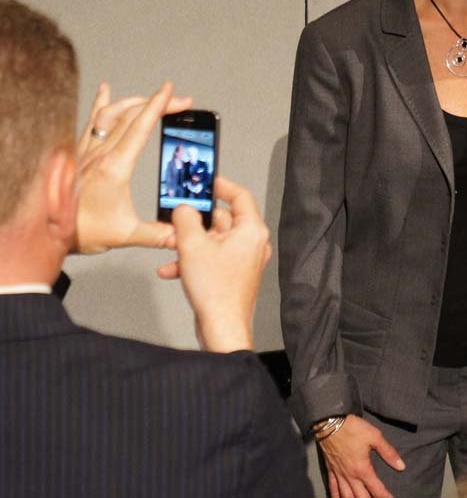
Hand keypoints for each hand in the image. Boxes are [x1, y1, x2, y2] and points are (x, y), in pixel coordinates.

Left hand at [75, 82, 191, 252]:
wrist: (50, 234)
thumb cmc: (83, 231)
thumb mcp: (126, 235)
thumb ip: (157, 234)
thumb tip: (180, 234)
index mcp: (114, 168)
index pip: (140, 128)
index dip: (158, 107)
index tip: (171, 92)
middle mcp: (99, 154)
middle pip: (132, 116)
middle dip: (159, 103)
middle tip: (181, 102)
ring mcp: (87, 151)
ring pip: (112, 114)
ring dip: (136, 102)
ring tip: (154, 99)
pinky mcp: (80, 154)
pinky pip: (91, 121)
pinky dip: (100, 103)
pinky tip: (105, 90)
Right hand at [158, 176, 270, 352]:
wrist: (222, 327)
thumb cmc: (217, 292)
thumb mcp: (192, 245)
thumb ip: (186, 219)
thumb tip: (184, 208)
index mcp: (252, 230)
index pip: (240, 195)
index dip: (221, 185)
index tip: (206, 181)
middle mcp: (252, 243)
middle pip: (222, 219)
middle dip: (195, 221)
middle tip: (177, 218)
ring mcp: (244, 259)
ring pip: (213, 240)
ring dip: (189, 242)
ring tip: (171, 247)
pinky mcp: (233, 273)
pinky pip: (211, 257)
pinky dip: (193, 259)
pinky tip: (171, 268)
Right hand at [319, 415, 404, 497]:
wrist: (330, 422)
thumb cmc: (354, 429)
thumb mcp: (375, 437)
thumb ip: (388, 453)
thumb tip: (401, 466)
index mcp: (363, 469)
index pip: (377, 489)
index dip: (385, 497)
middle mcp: (350, 476)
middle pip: (361, 497)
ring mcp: (339, 474)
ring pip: (346, 496)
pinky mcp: (330, 470)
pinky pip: (333, 488)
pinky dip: (335, 497)